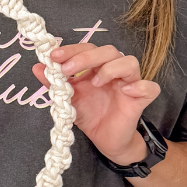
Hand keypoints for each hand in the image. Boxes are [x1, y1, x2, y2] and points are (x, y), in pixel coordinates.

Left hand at [32, 43, 160, 165]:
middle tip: (67, 69)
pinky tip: (126, 90)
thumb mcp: (67, 98)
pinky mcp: (140, 99)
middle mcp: (113, 71)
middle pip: (108, 51)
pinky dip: (140, 86)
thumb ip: (52, 82)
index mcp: (95, 67)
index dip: (72, 50)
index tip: (53, 56)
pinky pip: (150, 87)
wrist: (104, 139)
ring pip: (130, 62)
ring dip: (111, 68)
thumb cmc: (89, 114)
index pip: (87, 48)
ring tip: (95, 82)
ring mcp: (129, 83)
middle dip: (86, 57)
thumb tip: (36, 66)